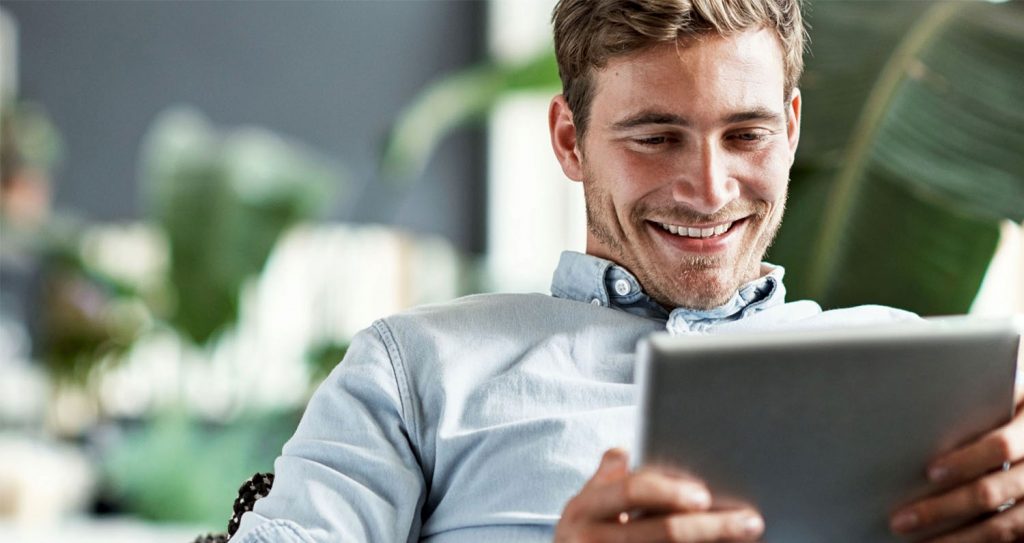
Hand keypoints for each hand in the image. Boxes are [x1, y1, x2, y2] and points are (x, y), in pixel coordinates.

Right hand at [554, 448, 764, 542]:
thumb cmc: (582, 537)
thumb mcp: (584, 506)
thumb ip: (606, 480)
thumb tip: (623, 450)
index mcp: (582, 509)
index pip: (631, 491)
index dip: (668, 491)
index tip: (705, 494)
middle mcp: (588, 539)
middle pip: (660, 531)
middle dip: (710, 526)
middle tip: (749, 521)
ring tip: (746, 537)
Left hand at [890, 385, 1023, 541]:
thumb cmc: (1004, 411)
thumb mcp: (1000, 399)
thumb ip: (969, 406)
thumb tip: (912, 407)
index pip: (1000, 447)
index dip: (966, 461)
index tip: (931, 472)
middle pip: (990, 492)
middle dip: (941, 509)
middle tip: (900, 520)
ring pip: (1003, 527)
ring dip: (956, 539)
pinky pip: (1011, 540)